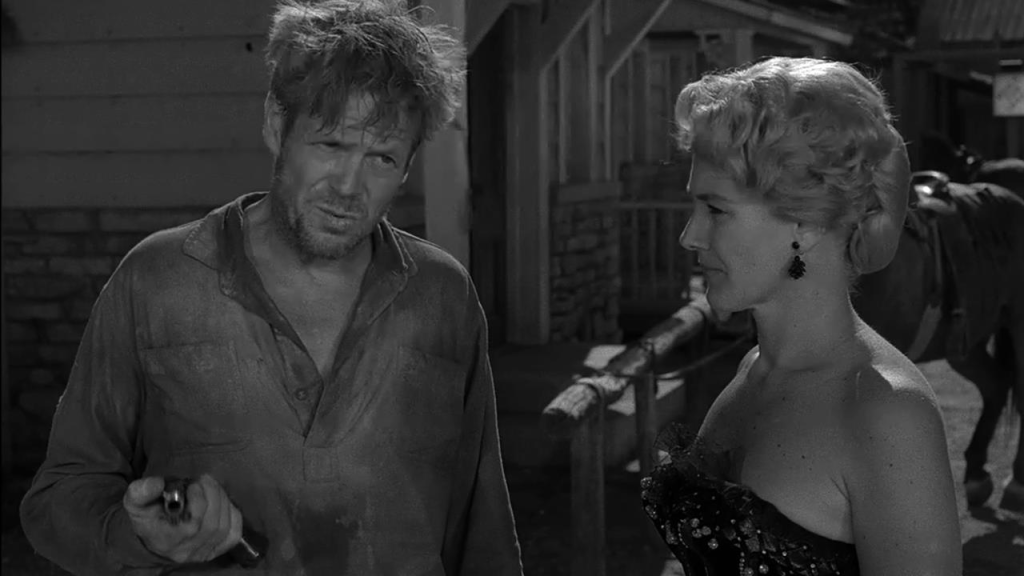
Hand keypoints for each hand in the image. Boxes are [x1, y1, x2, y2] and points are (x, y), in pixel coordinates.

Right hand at [123, 474, 242, 563]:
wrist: (154, 537)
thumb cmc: (149, 517)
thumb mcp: (136, 503)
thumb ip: (141, 491)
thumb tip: (157, 483)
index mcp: (166, 540)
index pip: (193, 523)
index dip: (199, 499)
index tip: (193, 484)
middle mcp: (186, 551)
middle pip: (212, 524)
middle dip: (213, 495)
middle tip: (205, 480)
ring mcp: (202, 553)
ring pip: (224, 526)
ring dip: (223, 500)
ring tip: (211, 487)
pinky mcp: (215, 551)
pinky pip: (234, 533)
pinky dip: (232, 514)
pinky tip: (222, 502)